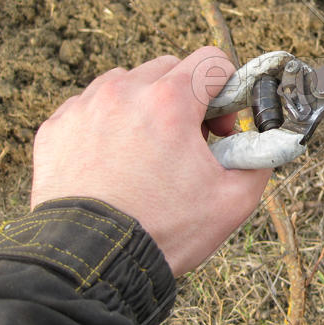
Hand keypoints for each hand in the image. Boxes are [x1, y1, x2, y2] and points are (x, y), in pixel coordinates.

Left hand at [31, 46, 271, 275]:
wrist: (92, 263)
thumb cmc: (162, 230)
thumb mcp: (234, 200)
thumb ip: (260, 160)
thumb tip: (266, 144)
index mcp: (169, 102)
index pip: (212, 61)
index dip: (227, 89)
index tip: (222, 124)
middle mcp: (124, 93)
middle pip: (169, 69)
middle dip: (187, 97)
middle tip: (191, 140)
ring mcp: (85, 108)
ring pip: (127, 82)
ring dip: (146, 105)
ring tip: (149, 149)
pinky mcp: (57, 128)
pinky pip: (91, 105)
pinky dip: (109, 122)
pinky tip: (116, 160)